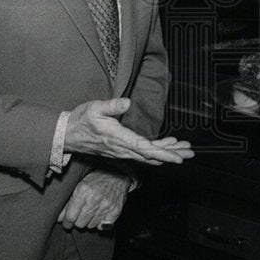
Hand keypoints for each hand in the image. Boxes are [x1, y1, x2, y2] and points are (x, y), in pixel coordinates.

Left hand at [57, 169, 130, 230]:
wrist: (118, 173)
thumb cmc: (96, 178)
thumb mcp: (79, 185)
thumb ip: (68, 202)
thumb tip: (59, 218)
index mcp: (82, 191)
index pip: (70, 217)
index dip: (66, 222)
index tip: (67, 222)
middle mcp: (94, 199)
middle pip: (80, 224)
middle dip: (78, 221)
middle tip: (80, 214)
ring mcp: (106, 206)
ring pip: (91, 226)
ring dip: (89, 221)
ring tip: (91, 212)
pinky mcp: (115, 211)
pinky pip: (103, 227)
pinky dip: (100, 223)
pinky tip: (99, 215)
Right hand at [64, 97, 193, 163]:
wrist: (67, 135)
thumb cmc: (81, 120)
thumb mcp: (94, 108)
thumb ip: (111, 106)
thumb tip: (126, 102)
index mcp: (119, 139)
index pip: (145, 149)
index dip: (163, 153)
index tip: (178, 157)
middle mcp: (122, 149)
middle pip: (152, 156)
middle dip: (173, 155)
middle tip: (191, 153)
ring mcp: (122, 151)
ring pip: (149, 156)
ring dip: (168, 153)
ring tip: (185, 149)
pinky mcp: (122, 150)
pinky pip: (143, 153)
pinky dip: (158, 150)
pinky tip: (168, 145)